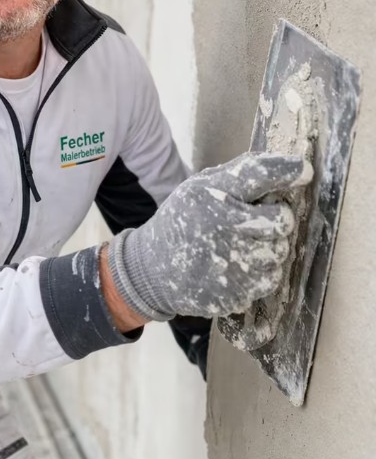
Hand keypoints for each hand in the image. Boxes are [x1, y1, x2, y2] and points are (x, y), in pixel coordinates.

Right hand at [107, 152, 311, 319]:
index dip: (287, 170)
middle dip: (277, 220)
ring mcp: (231, 264)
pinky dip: (260, 274)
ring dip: (269, 249)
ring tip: (242, 247)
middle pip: (283, 221)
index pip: (258, 174)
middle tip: (257, 221)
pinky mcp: (236, 293)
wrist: (152, 271)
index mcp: (213, 195)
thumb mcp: (197, 189)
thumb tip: (281, 165)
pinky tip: (237, 268)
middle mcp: (223, 228)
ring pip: (280, 253)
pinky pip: (271, 280)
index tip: (305, 170)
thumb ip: (236, 176)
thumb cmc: (182, 224)